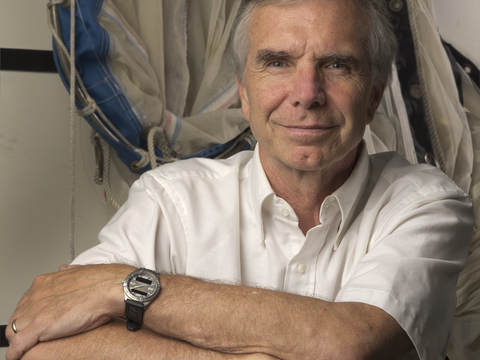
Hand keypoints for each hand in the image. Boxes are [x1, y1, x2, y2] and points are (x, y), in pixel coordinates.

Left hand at [5, 264, 133, 359]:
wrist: (109, 288)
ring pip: (14, 330)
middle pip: (18, 316)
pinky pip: (18, 344)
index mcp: (45, 282)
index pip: (26, 302)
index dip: (30, 313)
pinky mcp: (39, 326)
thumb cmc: (100, 282)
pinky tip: (18, 357)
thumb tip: (65, 270)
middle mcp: (37, 294)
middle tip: (31, 335)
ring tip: (25, 347)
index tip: (35, 319)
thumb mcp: (79, 271)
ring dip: (19, 339)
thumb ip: (67, 273)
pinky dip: (16, 353)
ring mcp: (36, 310)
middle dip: (22, 326)